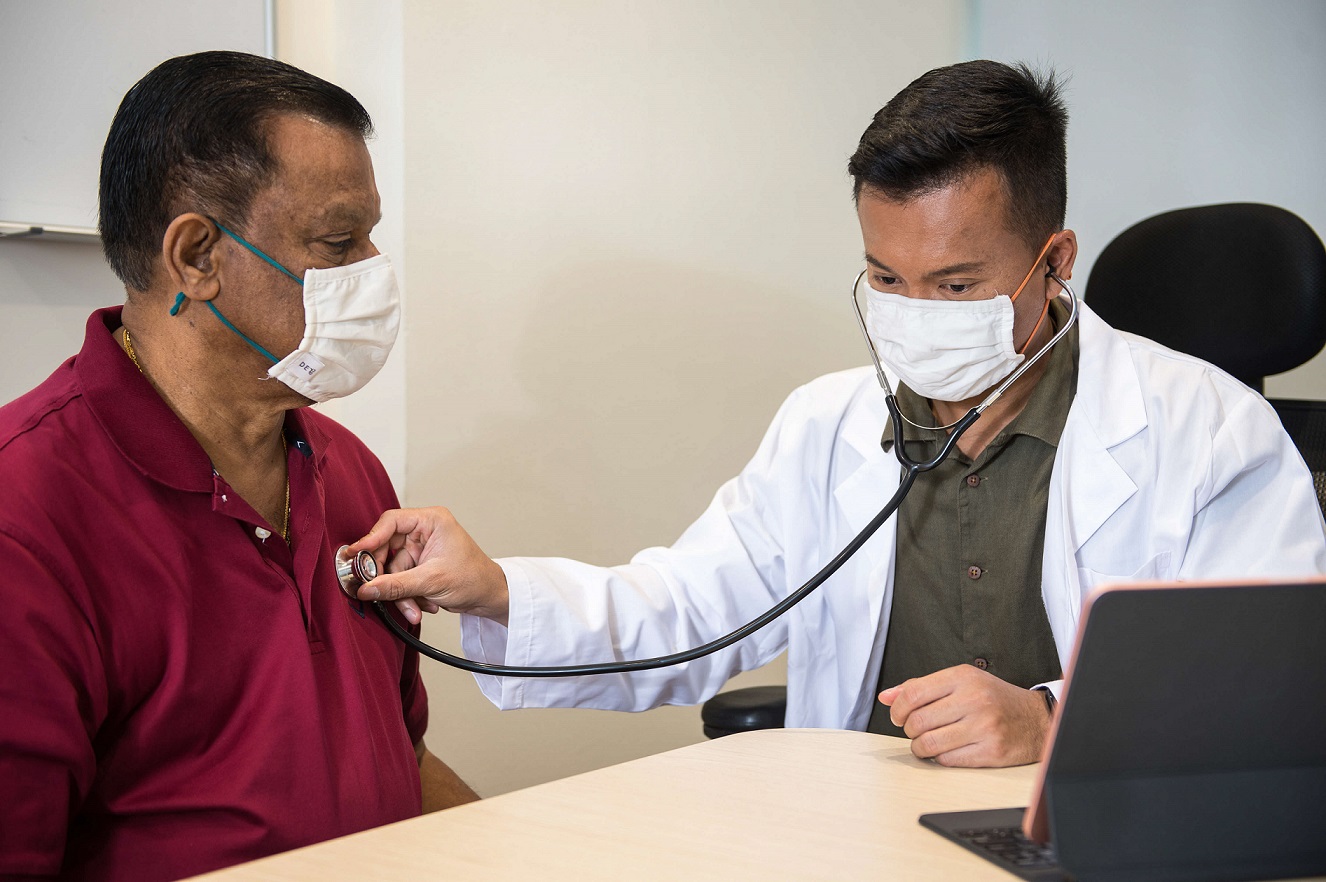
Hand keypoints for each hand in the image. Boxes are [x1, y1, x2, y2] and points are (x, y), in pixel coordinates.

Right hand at [348, 507, 509, 625]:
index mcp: (431, 521)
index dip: (370, 538)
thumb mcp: (432, 581)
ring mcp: (420, 550)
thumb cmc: (474, 578)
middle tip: (376, 592)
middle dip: (387, 577)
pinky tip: (424, 606)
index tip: (355, 555)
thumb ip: (396, 585)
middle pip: (386, 549)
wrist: (490, 597)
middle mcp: (423, 531)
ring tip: (415, 609)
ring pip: (392, 570)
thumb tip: (366, 589)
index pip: (391, 522)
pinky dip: (408, 596)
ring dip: (400, 593)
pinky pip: (400, 580)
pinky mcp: (419, 567)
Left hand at [877, 664, 1051, 767]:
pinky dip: (940, 759)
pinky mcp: (991, 752)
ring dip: (921, 748)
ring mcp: (984, 726)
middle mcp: (974, 699)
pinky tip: (948, 751)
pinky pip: (948, 761)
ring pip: (929, 744)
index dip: (898, 709)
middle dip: (910, 730)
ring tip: (928, 743)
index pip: (913, 693)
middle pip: (918, 721)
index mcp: (963, 677)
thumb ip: (921, 687)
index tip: (898, 717)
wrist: (1037, 720)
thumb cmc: (995, 699)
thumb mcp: (961, 682)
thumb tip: (886, 697)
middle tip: (916, 731)